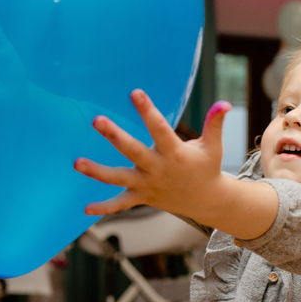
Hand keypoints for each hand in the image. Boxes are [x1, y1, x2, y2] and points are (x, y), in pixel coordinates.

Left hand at [74, 90, 231, 218]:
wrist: (206, 201)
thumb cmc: (207, 167)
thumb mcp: (213, 146)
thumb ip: (214, 124)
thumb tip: (224, 103)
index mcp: (174, 153)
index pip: (159, 128)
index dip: (148, 110)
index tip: (135, 93)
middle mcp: (158, 169)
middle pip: (133, 151)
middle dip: (115, 136)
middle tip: (97, 120)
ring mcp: (148, 185)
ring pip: (119, 178)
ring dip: (97, 171)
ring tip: (76, 162)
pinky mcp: (142, 197)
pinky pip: (120, 205)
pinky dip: (104, 208)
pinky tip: (84, 208)